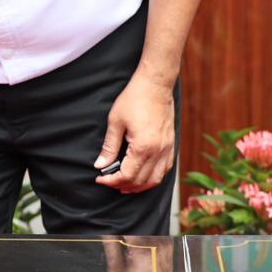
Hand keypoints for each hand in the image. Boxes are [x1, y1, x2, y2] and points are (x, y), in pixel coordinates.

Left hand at [94, 72, 175, 192]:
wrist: (155, 85)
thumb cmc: (135, 99)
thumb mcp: (115, 122)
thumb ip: (109, 147)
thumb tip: (100, 165)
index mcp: (143, 147)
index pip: (127, 175)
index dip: (111, 181)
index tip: (100, 178)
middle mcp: (158, 151)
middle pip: (141, 181)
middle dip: (123, 185)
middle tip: (109, 182)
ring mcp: (167, 149)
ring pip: (156, 179)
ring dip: (140, 186)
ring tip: (125, 185)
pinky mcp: (171, 144)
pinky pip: (165, 169)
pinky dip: (154, 177)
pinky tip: (143, 176)